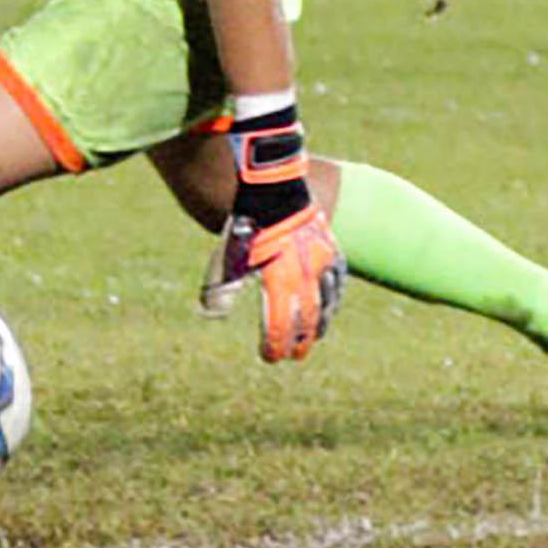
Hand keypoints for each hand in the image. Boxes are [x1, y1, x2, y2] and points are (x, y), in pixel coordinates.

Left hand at [200, 203, 345, 361]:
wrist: (272, 189)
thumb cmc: (244, 225)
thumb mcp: (226, 257)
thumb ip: (221, 287)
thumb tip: (210, 314)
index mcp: (279, 280)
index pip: (280, 324)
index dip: (275, 344)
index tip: (269, 357)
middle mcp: (306, 275)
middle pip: (306, 319)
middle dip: (298, 341)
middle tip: (292, 357)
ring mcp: (323, 262)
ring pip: (326, 303)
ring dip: (319, 324)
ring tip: (312, 338)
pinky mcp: (332, 250)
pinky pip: (337, 282)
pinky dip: (333, 299)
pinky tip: (329, 307)